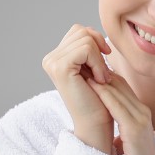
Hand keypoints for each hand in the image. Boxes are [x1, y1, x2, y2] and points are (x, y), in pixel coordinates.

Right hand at [42, 25, 113, 152]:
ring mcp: (52, 62)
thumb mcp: (93, 67)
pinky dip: (98, 62)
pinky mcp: (60, 67)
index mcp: (56, 57)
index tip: (104, 63)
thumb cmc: (99, 99)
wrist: (96, 123)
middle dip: (98, 48)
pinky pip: (87, 48)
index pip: (80, 31)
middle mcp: (50, 59)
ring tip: (101, 78)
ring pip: (86, 38)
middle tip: (103, 72)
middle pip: (82, 31)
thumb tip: (93, 31)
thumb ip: (89, 48)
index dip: (97, 43)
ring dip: (100, 58)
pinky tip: (100, 80)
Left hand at [86, 72, 154, 154]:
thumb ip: (120, 125)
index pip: (121, 86)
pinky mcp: (135, 128)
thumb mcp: (127, 138)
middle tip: (83, 63)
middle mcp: (143, 111)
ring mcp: (141, 119)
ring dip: (100, 79)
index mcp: (141, 112)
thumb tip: (105, 119)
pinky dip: (105, 95)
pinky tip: (92, 86)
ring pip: (119, 91)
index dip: (104, 76)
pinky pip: (118, 106)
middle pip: (120, 84)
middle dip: (100, 72)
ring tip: (84, 69)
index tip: (88, 69)